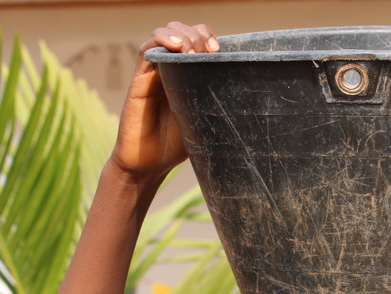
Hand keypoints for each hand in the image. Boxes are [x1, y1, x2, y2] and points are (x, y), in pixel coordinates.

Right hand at [110, 22, 219, 180]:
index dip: (208, 37)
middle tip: (208, 52)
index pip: (196, 41)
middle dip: (196, 34)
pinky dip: (160, 40)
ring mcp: (153, 74)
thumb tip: (252, 101)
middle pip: (181, 31)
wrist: (149, 166)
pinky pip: (146, 51)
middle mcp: (169, 69)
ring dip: (180, 34)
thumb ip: (219, 105)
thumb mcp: (205, 121)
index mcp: (186, 76)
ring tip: (191, 50)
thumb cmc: (176, 146)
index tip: (219, 51)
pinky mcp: (138, 81)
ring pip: (163, 35)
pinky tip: (176, 47)